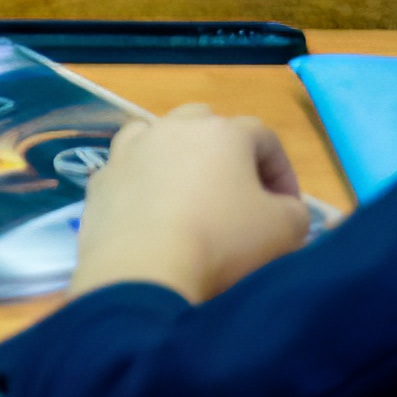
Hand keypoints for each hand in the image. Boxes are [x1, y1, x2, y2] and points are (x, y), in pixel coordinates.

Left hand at [61, 105, 319, 308]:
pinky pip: (127, 171)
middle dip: (227, 154)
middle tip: (238, 194)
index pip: (264, 138)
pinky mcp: (100, 180)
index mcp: (223, 132)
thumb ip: (295, 211)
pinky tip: (150, 214)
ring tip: (189, 194)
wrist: (142, 272)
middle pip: (207, 124)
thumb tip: (285, 208)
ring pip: (159, 137)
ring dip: (177, 157)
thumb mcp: (285, 230)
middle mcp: (173, 128)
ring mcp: (130, 151)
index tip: (287, 208)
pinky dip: (141, 184)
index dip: (282, 171)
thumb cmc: (222, 243)